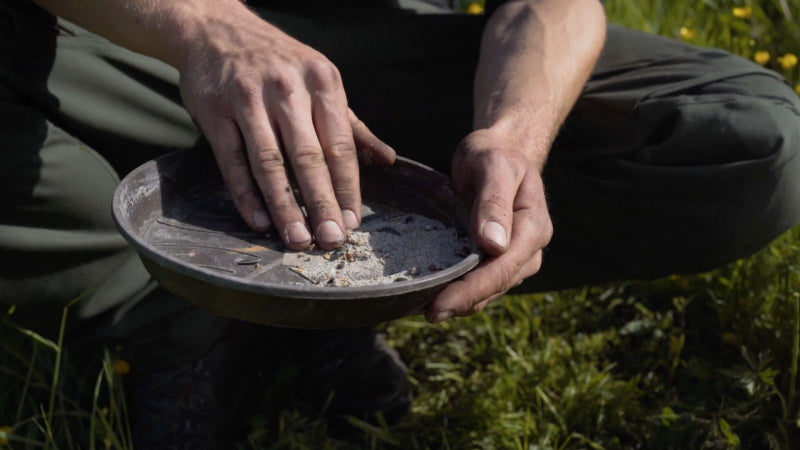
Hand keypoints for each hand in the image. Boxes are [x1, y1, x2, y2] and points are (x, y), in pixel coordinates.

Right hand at [177, 6, 394, 249]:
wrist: (215, 29)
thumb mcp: (321, 81)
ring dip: (285, 205)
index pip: (340, 144)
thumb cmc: (279, 62)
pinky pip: (233, 161)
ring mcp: (248, 100)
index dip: (348, 186)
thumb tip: (387, 160)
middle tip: (331, 239)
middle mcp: (287, 89)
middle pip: (308, 156)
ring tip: (297, 239)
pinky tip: (259, 221)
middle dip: (322, 202)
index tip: (353, 221)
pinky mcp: (214, 111)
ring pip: (270, 162)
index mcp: (322, 82)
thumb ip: (352, 125)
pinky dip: (246, 194)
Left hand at [426, 128, 552, 321]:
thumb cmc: (494, 155)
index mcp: (534, 227)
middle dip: (463, 302)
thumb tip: (495, 245)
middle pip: (496, 285)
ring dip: (461, 303)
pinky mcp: (498, 260)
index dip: (472, 290)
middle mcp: (529, 249)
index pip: (503, 268)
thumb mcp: (493, 167)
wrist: (498, 152)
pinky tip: (433, 295)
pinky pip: (481, 283)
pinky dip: (460, 292)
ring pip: (489, 291)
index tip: (440, 304)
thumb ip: (494, 202)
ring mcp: (515, 258)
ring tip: (426, 310)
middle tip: (427, 315)